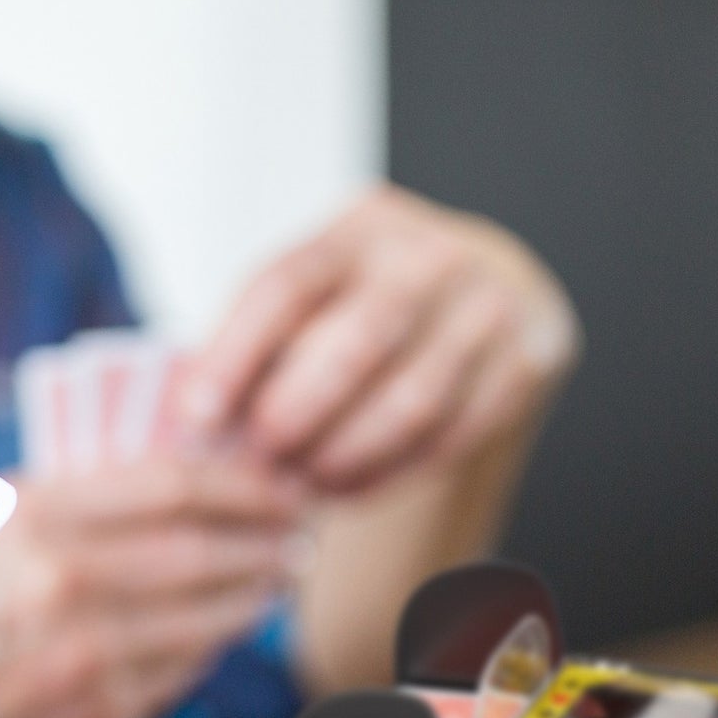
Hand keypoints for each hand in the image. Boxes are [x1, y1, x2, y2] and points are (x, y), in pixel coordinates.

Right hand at [0, 455, 306, 717]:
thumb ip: (45, 497)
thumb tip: (141, 482)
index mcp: (31, 516)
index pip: (174, 484)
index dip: (243, 480)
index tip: (277, 478)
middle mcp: (66, 582)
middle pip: (205, 550)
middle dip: (266, 536)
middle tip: (297, 528)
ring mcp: (83, 656)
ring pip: (202, 618)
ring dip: (252, 595)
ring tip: (277, 577)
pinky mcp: (90, 717)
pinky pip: (175, 676)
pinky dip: (211, 649)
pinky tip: (225, 634)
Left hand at [180, 184, 580, 492]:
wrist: (484, 296)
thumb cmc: (366, 307)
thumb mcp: (310, 299)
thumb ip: (251, 347)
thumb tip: (191, 427)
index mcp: (360, 227)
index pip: (287, 283)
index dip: (235, 355)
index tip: (197, 419)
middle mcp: (431, 254)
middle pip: (358, 339)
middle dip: (297, 413)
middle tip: (258, 464)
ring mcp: (488, 305)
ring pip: (412, 398)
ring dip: (345, 455)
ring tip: (301, 487)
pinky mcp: (526, 361)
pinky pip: (453, 434)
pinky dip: (392, 473)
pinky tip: (348, 489)